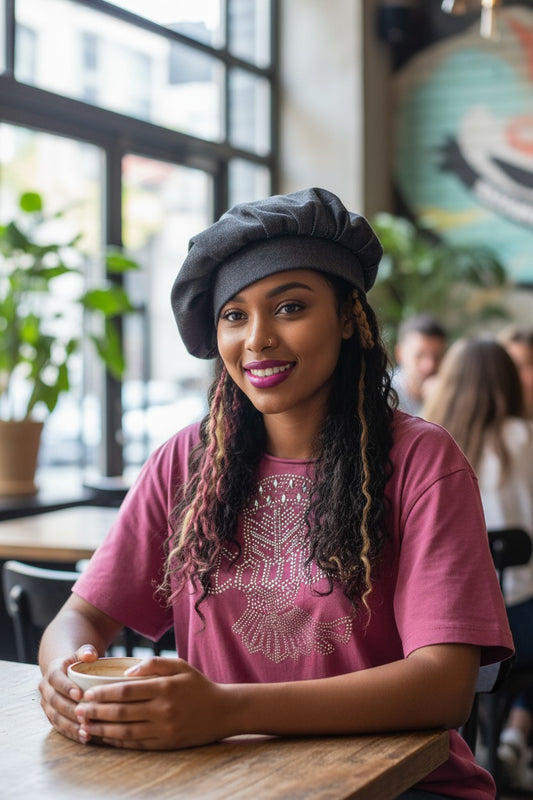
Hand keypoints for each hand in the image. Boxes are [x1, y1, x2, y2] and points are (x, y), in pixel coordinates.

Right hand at [39, 644, 98, 742]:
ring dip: (70, 725)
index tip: (79, 694)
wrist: (66, 672)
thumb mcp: (81, 653)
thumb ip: (86, 651)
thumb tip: (90, 655)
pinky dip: (71, 733)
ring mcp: (47, 705)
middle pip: (55, 701)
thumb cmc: (78, 662)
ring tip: (86, 731)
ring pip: (56, 717)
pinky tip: (85, 738)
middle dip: (70, 710)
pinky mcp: (52, 716)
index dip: (66, 687)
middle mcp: (46, 689)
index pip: (56, 679)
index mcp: (52, 672)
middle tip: (86, 716)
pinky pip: (59, 727)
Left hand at [74, 657, 234, 749]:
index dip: (103, 694)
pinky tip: (105, 738)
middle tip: (77, 710)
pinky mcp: (166, 744)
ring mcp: (164, 729)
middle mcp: (163, 710)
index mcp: (164, 688)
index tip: (87, 694)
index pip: (126, 691)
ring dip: (102, 730)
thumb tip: (126, 672)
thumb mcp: (180, 665)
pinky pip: (136, 745)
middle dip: (96, 712)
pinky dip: (118, 742)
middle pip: (121, 713)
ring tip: (85, 727)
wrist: (223, 711)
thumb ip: (153, 664)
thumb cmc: (198, 685)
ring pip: (125, 732)